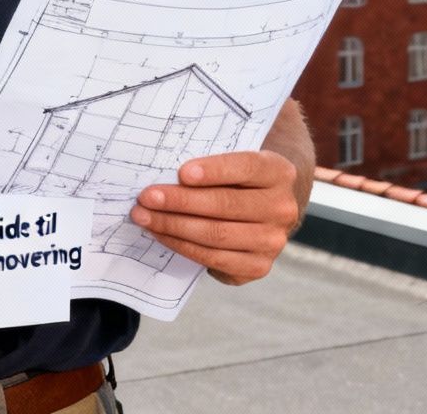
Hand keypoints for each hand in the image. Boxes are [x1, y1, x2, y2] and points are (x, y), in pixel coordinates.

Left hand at [130, 150, 300, 285]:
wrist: (267, 208)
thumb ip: (213, 164)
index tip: (182, 173)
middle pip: (225, 205)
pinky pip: (214, 259)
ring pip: (216, 235)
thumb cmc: (240, 178)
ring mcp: (273, 241)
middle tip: (146, 198)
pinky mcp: (257, 266)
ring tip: (145, 217)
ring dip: (173, 226)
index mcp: (279, 172)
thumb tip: (164, 171)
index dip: (214, 170)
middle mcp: (282, 208)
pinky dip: (182, 246)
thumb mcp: (237, 160)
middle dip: (180, 201)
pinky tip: (162, 234)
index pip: (246, 167)